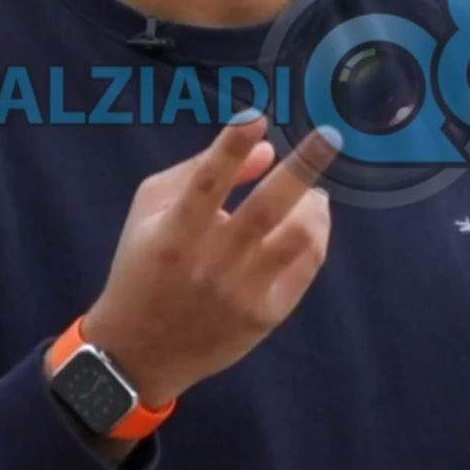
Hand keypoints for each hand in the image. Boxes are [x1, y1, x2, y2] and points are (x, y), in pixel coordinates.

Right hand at [78, 109, 340, 406]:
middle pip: (266, 210)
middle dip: (301, 168)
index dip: (231, 148)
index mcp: (174, 233)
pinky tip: (310, 222)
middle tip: (329, 137)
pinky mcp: (265, 315)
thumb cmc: (144, 266)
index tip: (257, 118)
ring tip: (311, 194)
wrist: (140, 352)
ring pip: (297, 240)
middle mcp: (210, 264)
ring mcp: (241, 293)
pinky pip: (306, 267)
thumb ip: (198, 169)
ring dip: (314, 207)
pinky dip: (315, 236)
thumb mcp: (149, 211)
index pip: (206, 183)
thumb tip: (264, 148)